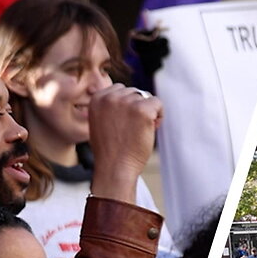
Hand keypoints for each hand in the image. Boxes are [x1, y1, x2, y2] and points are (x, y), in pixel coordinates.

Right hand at [88, 84, 162, 202]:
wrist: (115, 167)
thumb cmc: (110, 151)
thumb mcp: (100, 123)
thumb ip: (108, 107)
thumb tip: (126, 97)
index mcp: (97, 99)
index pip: (119, 89)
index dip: (127, 106)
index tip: (125, 123)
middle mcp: (110, 97)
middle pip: (133, 92)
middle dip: (137, 108)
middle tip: (134, 129)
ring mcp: (126, 102)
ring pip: (145, 97)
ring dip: (148, 112)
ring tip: (141, 130)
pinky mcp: (142, 110)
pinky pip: (157, 103)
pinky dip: (159, 114)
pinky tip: (152, 128)